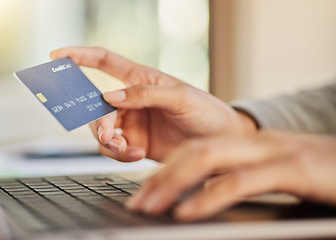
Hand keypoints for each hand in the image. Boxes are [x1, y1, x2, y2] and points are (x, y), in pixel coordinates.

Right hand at [50, 47, 256, 161]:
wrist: (219, 143)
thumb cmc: (207, 112)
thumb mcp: (180, 97)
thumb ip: (145, 95)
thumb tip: (111, 97)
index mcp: (140, 79)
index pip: (104, 62)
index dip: (80, 56)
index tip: (58, 55)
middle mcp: (131, 101)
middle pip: (96, 106)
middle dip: (97, 122)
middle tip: (109, 135)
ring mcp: (131, 124)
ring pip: (101, 131)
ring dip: (107, 140)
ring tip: (125, 147)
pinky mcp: (135, 145)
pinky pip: (113, 149)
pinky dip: (118, 154)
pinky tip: (133, 154)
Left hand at [126, 130, 335, 220]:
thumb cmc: (319, 173)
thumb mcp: (274, 173)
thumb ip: (240, 178)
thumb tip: (206, 194)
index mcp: (247, 144)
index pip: (194, 150)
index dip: (164, 170)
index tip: (143, 193)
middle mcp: (254, 142)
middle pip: (192, 152)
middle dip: (159, 177)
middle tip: (136, 203)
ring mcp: (272, 152)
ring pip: (207, 159)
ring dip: (172, 184)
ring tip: (150, 207)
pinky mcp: (292, 168)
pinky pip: (240, 181)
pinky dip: (208, 197)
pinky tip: (187, 212)